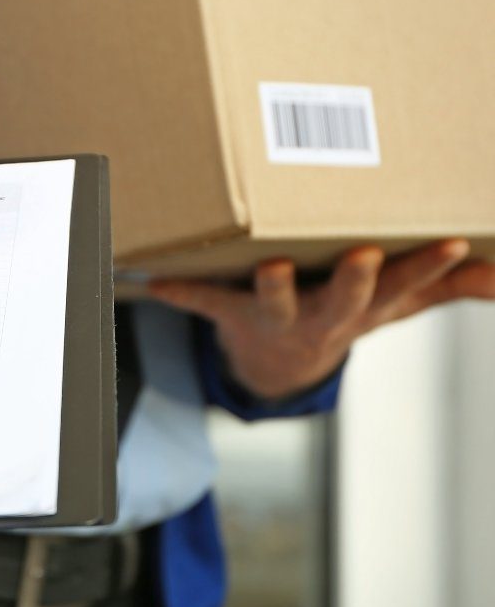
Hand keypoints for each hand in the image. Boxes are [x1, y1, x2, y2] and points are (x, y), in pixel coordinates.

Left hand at [149, 240, 494, 401]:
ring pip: (279, 304)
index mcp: (363, 308)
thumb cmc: (339, 313)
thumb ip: (446, 289)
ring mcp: (276, 318)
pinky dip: (181, 292)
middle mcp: (323, 317)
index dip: (430, 268)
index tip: (452, 242)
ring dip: (275, 285)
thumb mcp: (394, 307)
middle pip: (345, 301)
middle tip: (365, 253)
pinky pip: (206, 303)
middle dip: (357, 280)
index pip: (406, 289)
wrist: (277, 364)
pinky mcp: (231, 313)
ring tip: (270, 263)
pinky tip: (154, 280)